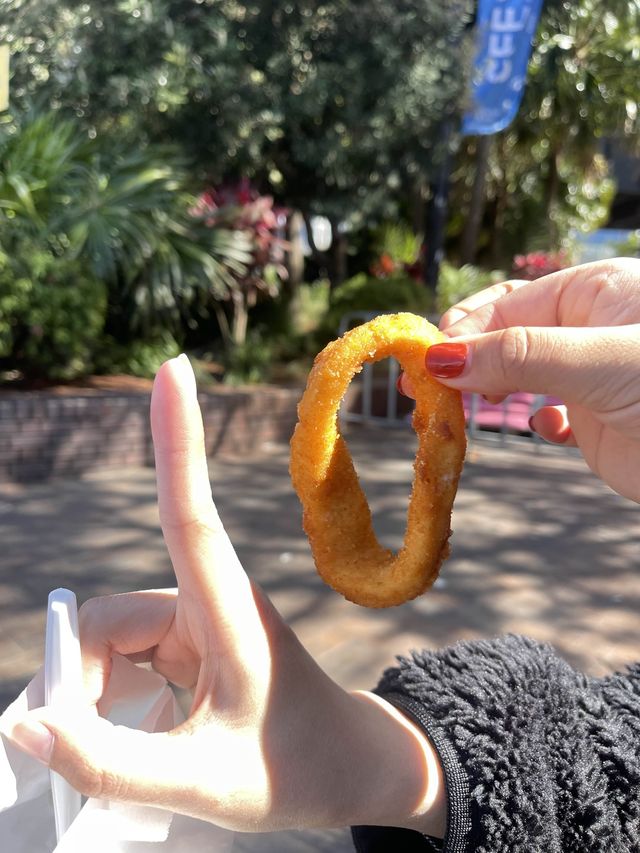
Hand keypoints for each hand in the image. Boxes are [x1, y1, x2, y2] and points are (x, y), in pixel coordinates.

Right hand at [5, 355, 444, 835]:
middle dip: (76, 683)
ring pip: (105, 641)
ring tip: (118, 759)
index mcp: (227, 610)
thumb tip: (28, 723)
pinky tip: (129, 742)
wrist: (346, 769)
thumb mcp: (204, 784)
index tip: (172, 368)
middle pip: (104, 621)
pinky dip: (104, 700)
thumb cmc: (295, 770)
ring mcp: (194, 619)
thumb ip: (111, 763)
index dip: (177, 440)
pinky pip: (119, 658)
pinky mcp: (186, 640)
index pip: (192, 514)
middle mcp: (206, 599)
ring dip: (89, 698)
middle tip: (75, 753)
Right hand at [400, 258, 639, 502]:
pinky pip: (547, 413)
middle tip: (427, 392)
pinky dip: (535, 421)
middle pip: (505, 337)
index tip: (424, 359)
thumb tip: (438, 357)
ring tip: (455, 414)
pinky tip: (545, 428)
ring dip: (488, 393)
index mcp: (591, 291)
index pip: (508, 302)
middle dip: (466, 361)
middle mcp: (586, 328)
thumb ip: (519, 357)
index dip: (462, 327)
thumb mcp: (598, 360)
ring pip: (518, 376)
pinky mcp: (595, 420)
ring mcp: (588, 375)